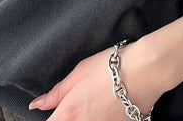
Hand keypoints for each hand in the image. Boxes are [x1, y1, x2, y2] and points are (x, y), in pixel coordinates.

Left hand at [28, 40, 162, 120]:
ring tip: (97, 101)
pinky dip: (101, 119)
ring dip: (85, 118)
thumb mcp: (79, 73)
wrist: (145, 71)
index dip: (52, 116)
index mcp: (69, 114)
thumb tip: (37, 104)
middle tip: (80, 102)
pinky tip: (108, 107)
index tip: (55, 111)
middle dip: (67, 118)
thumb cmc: (111, 67)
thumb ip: (56, 93)